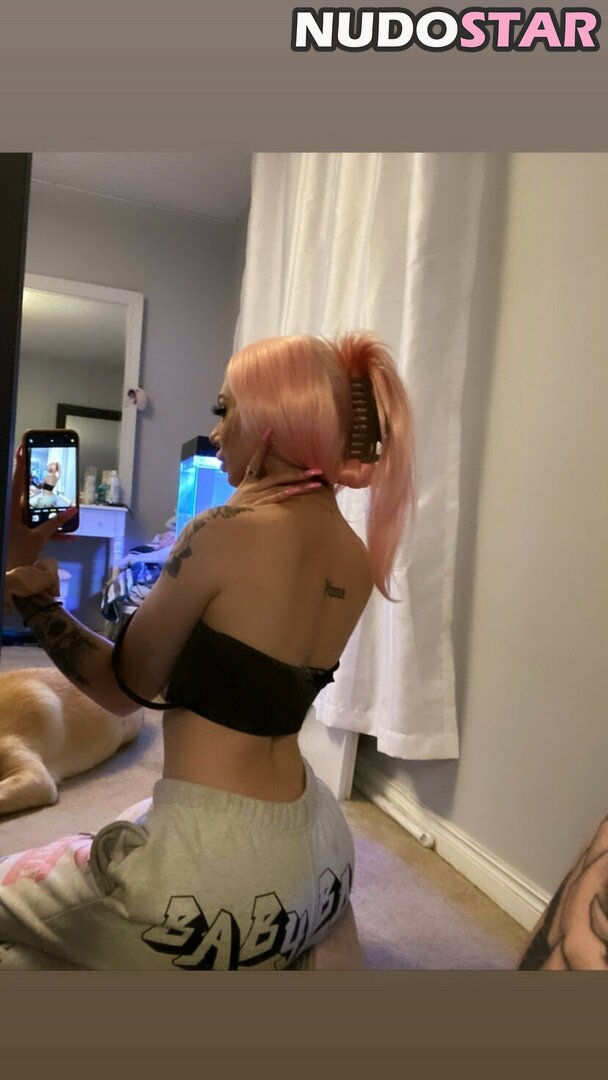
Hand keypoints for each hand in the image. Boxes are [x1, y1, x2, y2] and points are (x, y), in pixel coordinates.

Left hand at [6, 444, 77, 570]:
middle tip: (50, 469)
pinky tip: (70, 535)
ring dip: (51, 511)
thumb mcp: (38, 538)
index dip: (21, 463)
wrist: (7, 576)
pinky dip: (52, 531)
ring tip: (66, 503)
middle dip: (41, 484)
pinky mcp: (23, 534)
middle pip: (27, 493)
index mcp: (12, 509)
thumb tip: (71, 511)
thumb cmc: (17, 555)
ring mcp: (17, 523)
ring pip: (35, 511)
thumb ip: (55, 524)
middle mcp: (13, 513)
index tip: (24, 446)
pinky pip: (38, 527)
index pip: (17, 480)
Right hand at [226, 429, 324, 509]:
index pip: (255, 461)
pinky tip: (298, 490)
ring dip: (299, 484)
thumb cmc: (232, 517)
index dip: (262, 446)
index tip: (270, 431)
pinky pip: (275, 498)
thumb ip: (250, 494)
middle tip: (317, 469)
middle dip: (297, 472)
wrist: (221, 528)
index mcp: (247, 484)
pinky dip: (286, 493)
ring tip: (317, 482)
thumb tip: (264, 489)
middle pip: (277, 476)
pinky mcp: (258, 507)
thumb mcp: (239, 502)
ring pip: (280, 486)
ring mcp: (256, 497)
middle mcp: (252, 488)